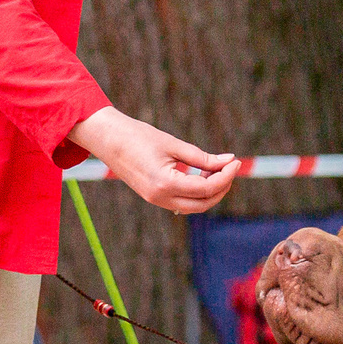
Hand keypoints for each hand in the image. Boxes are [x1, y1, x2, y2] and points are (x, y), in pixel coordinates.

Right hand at [71, 106, 239, 213]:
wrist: (107, 139)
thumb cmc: (138, 136)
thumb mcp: (173, 144)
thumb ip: (201, 157)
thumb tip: (228, 161)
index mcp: (165, 183)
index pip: (205, 188)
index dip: (225, 176)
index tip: (235, 161)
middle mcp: (160, 198)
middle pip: (203, 203)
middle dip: (221, 187)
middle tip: (230, 167)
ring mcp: (156, 201)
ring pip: (193, 207)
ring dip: (210, 192)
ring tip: (218, 170)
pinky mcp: (153, 197)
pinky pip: (182, 203)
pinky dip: (197, 193)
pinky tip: (202, 175)